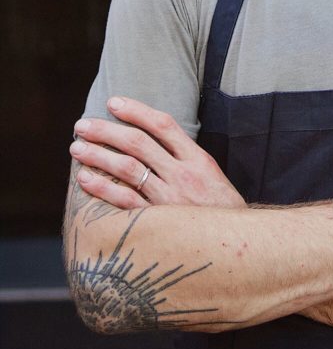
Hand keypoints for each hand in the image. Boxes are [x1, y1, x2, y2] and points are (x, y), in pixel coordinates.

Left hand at [70, 96, 245, 209]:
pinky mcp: (159, 222)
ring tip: (77, 148)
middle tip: (82, 125)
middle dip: (106, 131)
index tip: (113, 103)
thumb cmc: (220, 208)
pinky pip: (125, 201)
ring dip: (99, 155)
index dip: (136, 111)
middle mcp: (183, 175)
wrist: (239, 245)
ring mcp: (170, 199)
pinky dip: (103, 188)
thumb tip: (151, 137)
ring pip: (128, 169)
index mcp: (198, 159)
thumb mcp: (211, 174)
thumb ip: (184, 156)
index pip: (163, 125)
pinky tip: (85, 178)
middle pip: (138, 144)